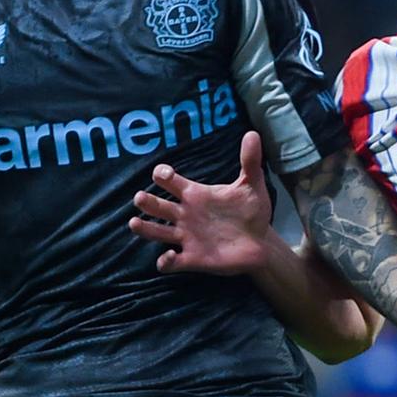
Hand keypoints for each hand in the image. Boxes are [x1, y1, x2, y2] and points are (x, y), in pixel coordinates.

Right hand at [131, 132, 276, 274]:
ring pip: (157, 232)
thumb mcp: (252, 186)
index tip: (163, 174)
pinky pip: (172, 262)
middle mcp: (186, 215)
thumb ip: (250, 162)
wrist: (262, 242)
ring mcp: (187, 237)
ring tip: (134, 223)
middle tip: (140, 198)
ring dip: (145, 229)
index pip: (170, 182)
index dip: (163, 175)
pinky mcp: (193, 259)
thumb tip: (253, 134)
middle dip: (147, 202)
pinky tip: (169, 256)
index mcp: (195, 195)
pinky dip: (166, 261)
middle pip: (158, 206)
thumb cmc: (252, 212)